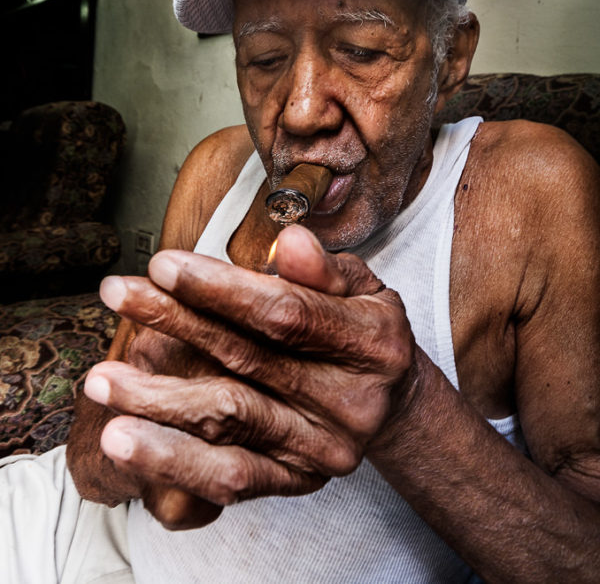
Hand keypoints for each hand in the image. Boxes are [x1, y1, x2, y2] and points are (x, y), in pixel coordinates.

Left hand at [84, 225, 416, 525]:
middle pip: (246, 359)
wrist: (391, 406)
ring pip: (228, 422)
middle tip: (116, 293)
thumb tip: (289, 240)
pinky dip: (172, 460)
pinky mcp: (296, 482)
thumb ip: (323, 269)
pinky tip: (125, 440)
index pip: (285, 312)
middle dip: (174, 323)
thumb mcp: (361, 287)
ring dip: (156, 400)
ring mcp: (322, 449)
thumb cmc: (362, 330)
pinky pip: (228, 478)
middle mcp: (351, 403)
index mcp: (371, 343)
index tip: (163, 264)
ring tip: (100, 379)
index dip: (220, 288)